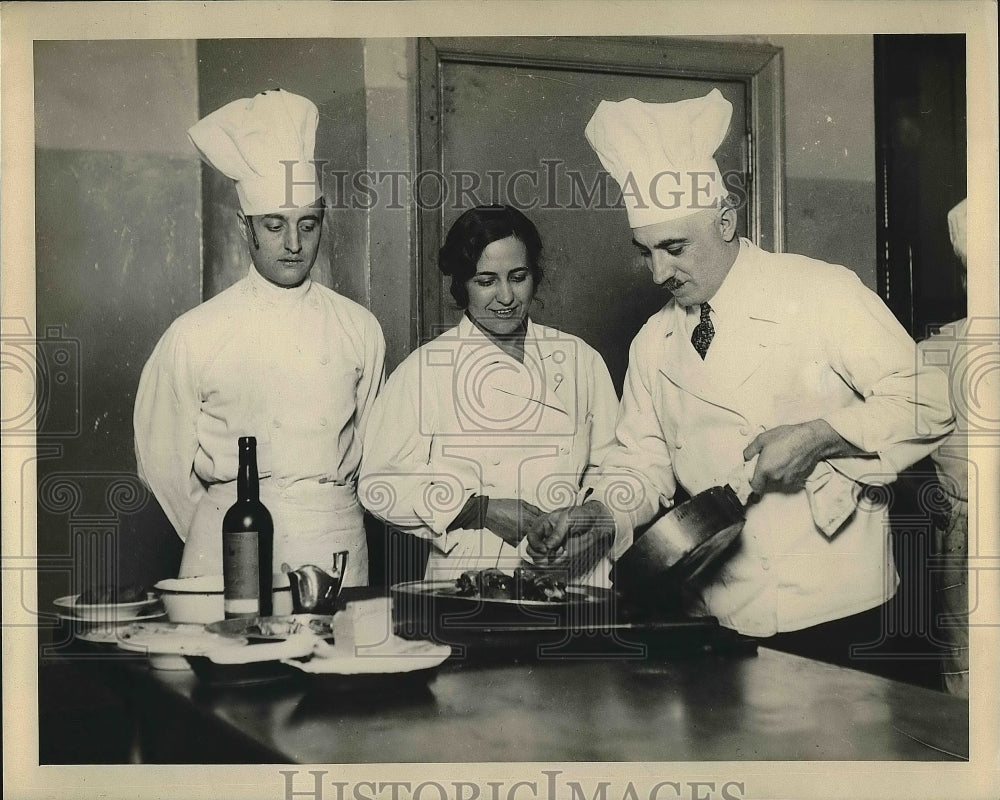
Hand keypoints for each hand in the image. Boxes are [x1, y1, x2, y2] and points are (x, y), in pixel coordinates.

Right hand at [483, 498, 543, 546]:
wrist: (489, 513)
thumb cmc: (502, 506)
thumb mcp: (521, 503)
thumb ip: (534, 509)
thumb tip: (543, 513)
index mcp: (527, 517)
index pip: (544, 523)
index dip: (547, 523)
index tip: (548, 523)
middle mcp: (524, 528)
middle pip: (539, 532)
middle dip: (541, 530)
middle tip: (539, 527)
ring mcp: (518, 536)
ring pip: (531, 538)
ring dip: (531, 534)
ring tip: (523, 526)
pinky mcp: (512, 541)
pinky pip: (522, 541)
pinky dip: (522, 537)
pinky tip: (517, 530)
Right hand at [526, 501, 614, 576]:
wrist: (596, 522)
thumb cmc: (581, 515)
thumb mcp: (567, 519)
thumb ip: (557, 533)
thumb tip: (548, 546)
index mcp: (543, 524)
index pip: (531, 536)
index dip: (535, 544)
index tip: (545, 549)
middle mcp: (546, 536)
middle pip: (532, 550)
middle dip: (538, 555)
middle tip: (549, 555)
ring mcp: (552, 546)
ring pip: (541, 559)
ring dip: (550, 559)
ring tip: (562, 551)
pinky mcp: (561, 554)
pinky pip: (554, 562)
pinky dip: (558, 561)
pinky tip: (566, 553)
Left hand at [743, 420, 857, 493]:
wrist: (811, 439)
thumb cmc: (787, 437)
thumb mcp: (762, 438)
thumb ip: (750, 450)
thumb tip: (745, 458)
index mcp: (764, 469)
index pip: (755, 487)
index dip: (752, 487)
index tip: (751, 485)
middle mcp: (776, 477)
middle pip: (766, 482)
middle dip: (765, 474)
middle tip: (768, 460)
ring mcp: (788, 479)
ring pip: (777, 480)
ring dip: (777, 473)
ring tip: (781, 458)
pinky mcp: (798, 478)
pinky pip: (788, 478)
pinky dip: (787, 472)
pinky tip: (789, 461)